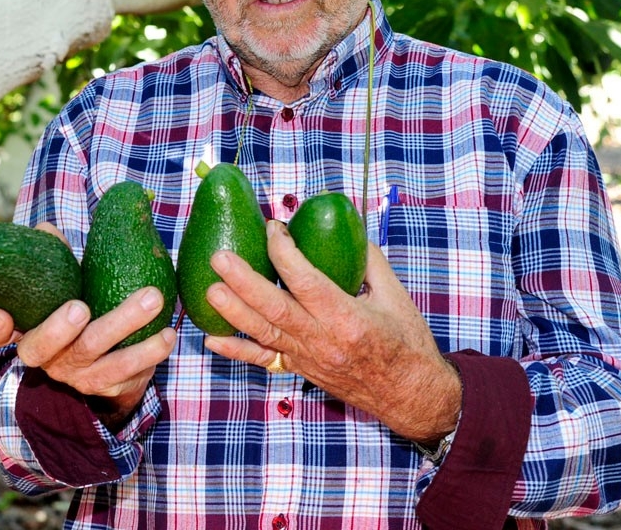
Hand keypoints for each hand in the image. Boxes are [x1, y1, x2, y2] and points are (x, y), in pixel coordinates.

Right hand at [0, 223, 175, 428]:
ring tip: (154, 300)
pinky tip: (167, 334)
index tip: (1, 318)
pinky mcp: (108, 387)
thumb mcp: (63, 286)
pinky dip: (150, 353)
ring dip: (127, 330)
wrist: (105, 364)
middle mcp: (47, 358)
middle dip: (61, 329)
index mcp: (28, 330)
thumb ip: (54, 260)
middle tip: (82, 308)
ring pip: (98, 360)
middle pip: (47, 348)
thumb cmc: (78, 308)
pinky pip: (128, 375)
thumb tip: (46, 229)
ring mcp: (78, 376)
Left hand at [202, 220, 460, 444]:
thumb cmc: (408, 342)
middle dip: (244, 282)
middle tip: (220, 257)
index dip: (284, 253)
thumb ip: (369, 260)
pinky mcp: (301, 370)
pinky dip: (236, 352)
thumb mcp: (397, 295)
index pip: (306, 281)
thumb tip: (346, 225)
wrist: (411, 396)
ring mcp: (308, 358)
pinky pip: (264, 362)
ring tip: (209, 290)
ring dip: (233, 312)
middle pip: (275, 309)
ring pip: (263, 334)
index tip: (273, 228)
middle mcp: (323, 340)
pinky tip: (211, 340)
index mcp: (348, 318)